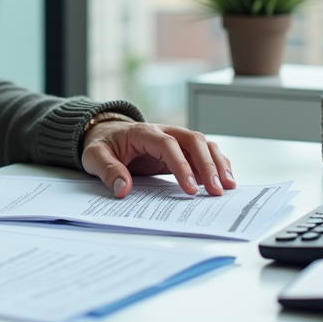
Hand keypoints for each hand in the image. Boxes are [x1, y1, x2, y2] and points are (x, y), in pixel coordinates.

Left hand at [80, 120, 235, 197]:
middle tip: (217, 190)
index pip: (168, 145)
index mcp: (143, 132)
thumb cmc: (102, 144)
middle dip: (208, 165)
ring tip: (228, 186)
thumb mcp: (94, 156)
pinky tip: (223, 179)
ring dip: (217, 163)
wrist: (104, 132)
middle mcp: (163, 132)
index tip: (190, 189)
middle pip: (193, 141)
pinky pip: (202, 152)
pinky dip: (215, 163)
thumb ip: (108, 170)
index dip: (181, 166)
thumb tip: (122, 189)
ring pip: (203, 144)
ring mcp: (174, 138)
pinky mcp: (179, 148)